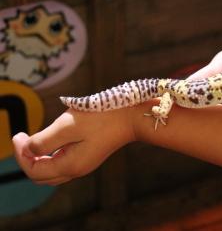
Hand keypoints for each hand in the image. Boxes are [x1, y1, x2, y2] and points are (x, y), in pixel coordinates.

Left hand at [13, 108, 133, 184]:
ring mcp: (84, 165)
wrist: (130, 118)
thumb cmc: (100, 118)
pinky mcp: (89, 157)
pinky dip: (50, 156)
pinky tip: (51, 141)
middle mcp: (77, 170)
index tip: (18, 134)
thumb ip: (44, 140)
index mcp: (70, 166)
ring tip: (32, 140)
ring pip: (52, 172)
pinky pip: (62, 164)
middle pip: (41, 176)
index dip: (21, 154)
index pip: (34, 170)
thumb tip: (29, 148)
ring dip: (38, 159)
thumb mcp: (67, 126)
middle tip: (22, 139)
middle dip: (27, 159)